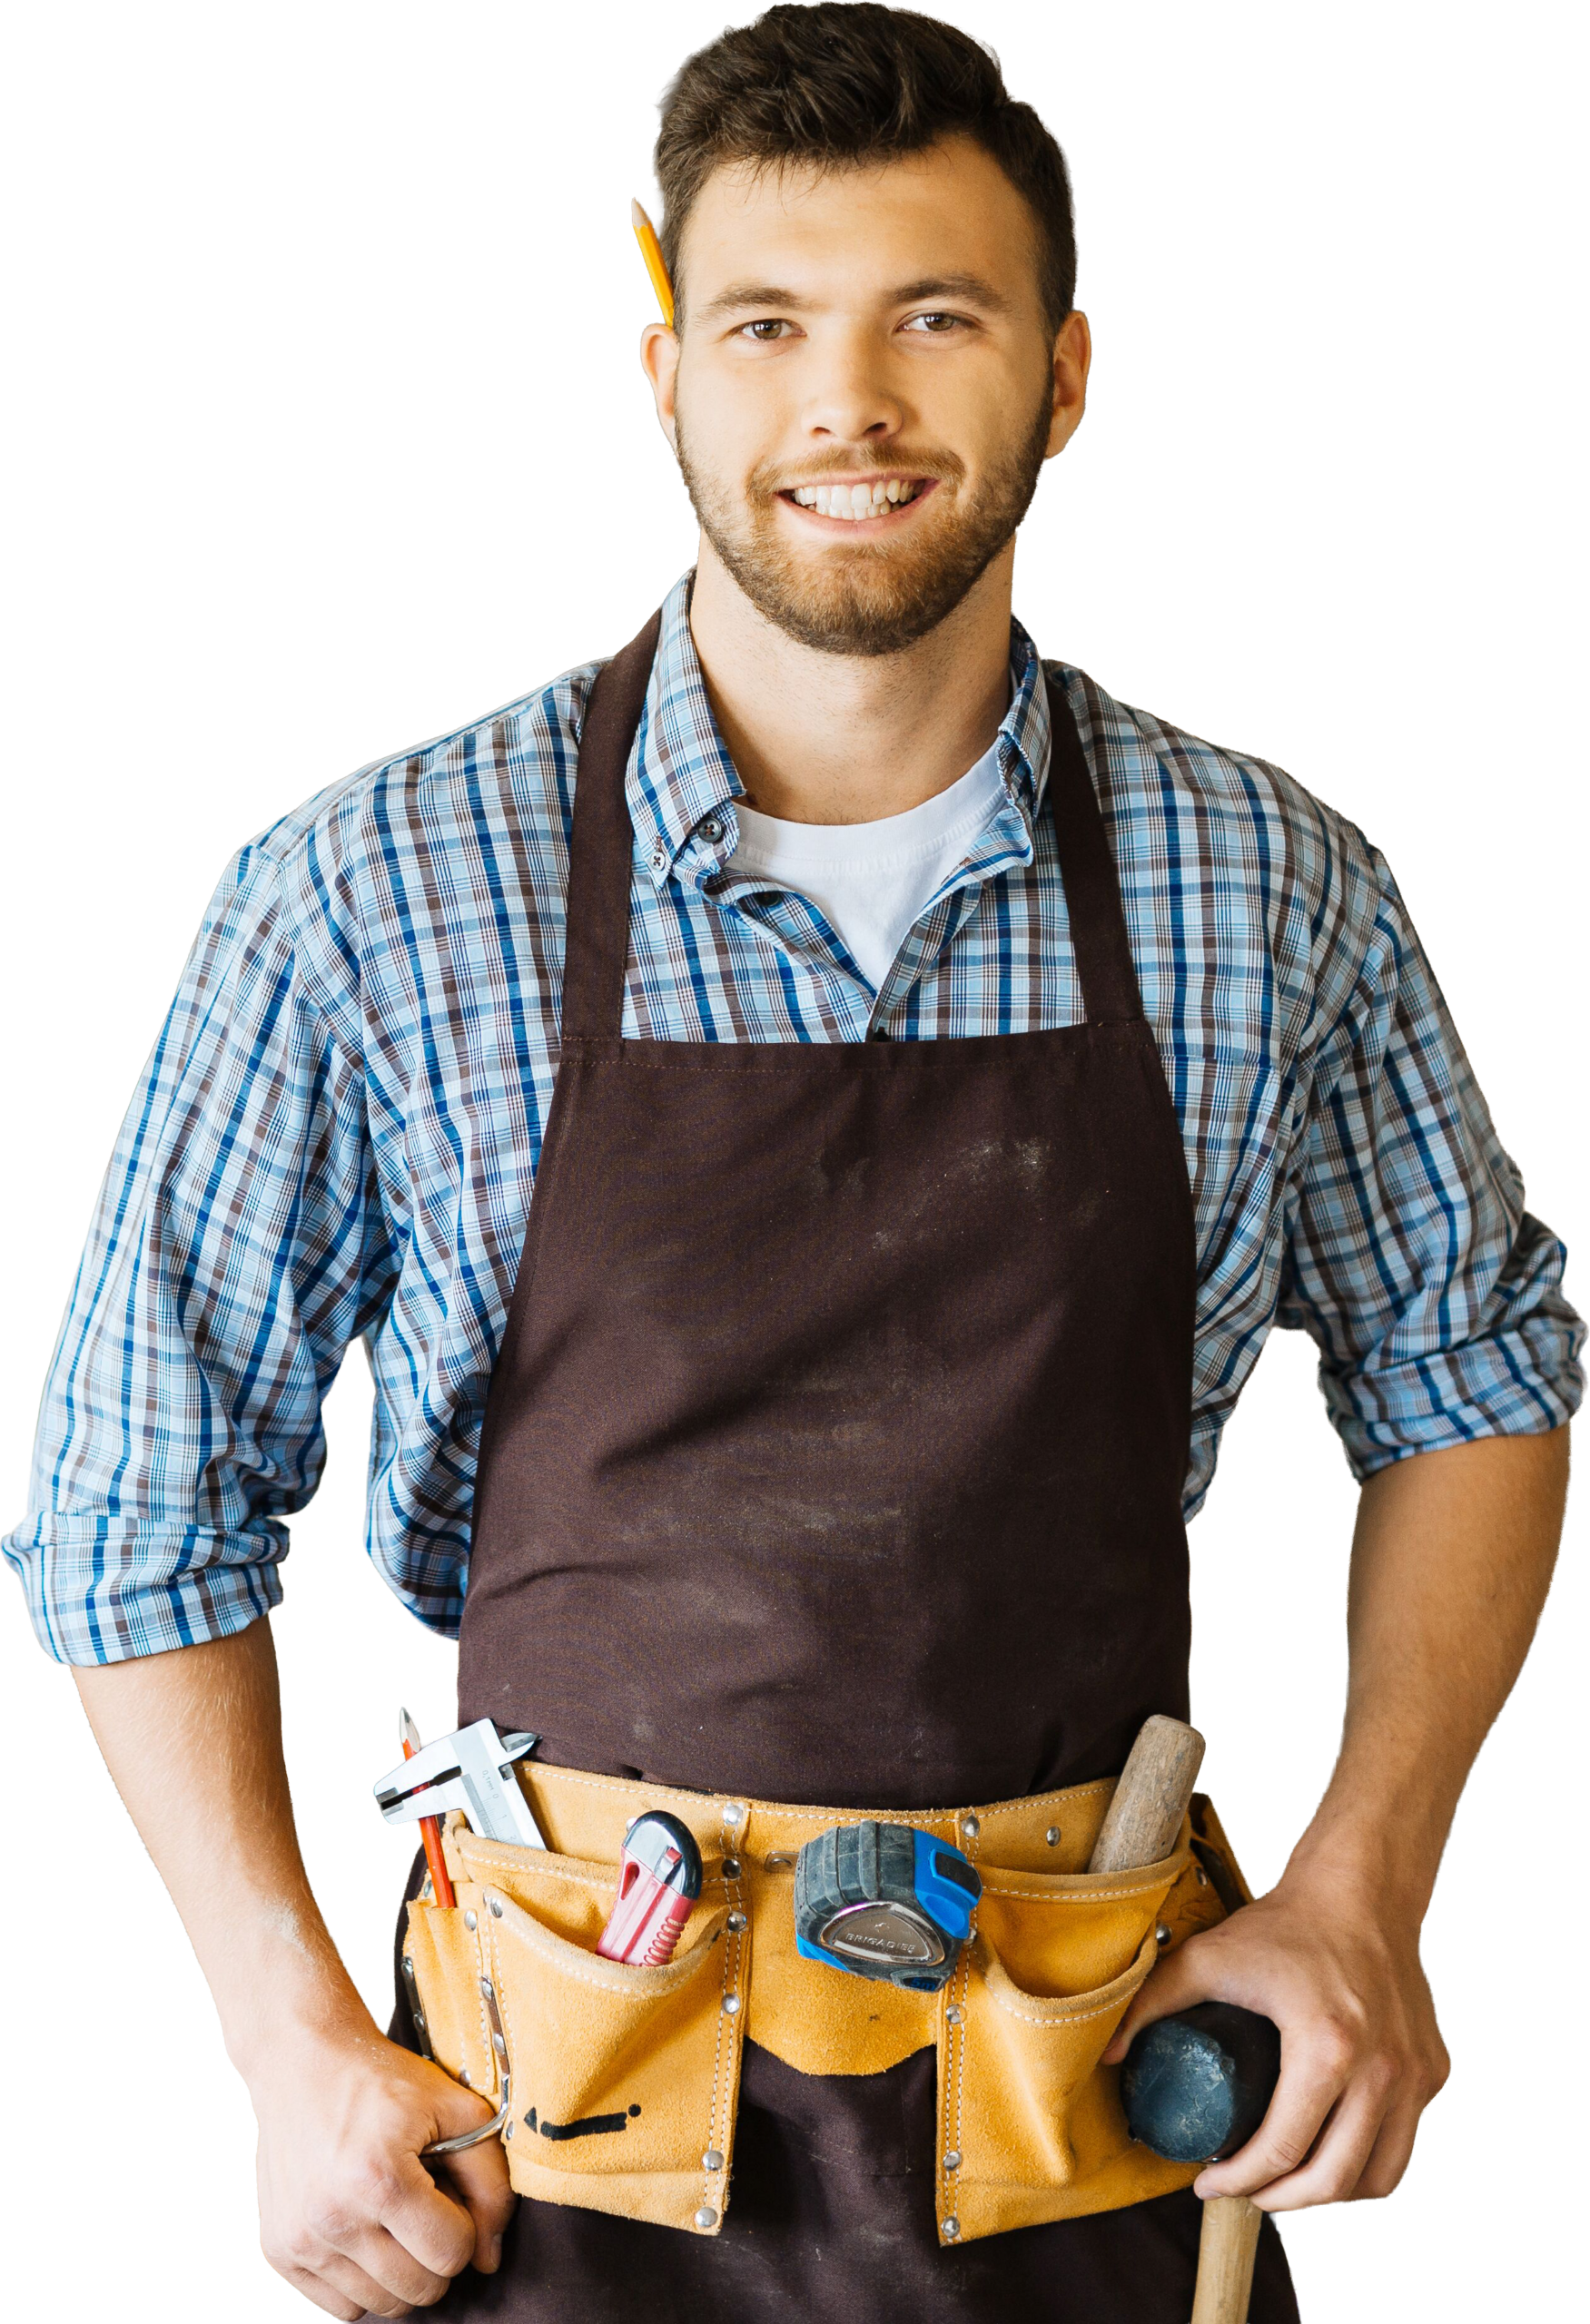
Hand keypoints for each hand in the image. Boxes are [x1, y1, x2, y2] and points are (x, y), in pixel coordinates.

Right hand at [248, 2013, 516, 2317]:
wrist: (302, 2062)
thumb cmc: (382, 2081)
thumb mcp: (455, 2109)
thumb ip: (490, 2182)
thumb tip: (490, 2259)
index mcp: (379, 2178)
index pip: (452, 2253)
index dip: (465, 2224)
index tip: (450, 2191)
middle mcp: (333, 2217)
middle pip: (420, 2290)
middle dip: (436, 2252)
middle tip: (424, 2205)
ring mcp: (300, 2240)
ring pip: (382, 2306)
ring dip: (401, 2270)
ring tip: (393, 2217)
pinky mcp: (278, 2251)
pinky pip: (342, 2306)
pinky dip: (363, 2282)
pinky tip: (364, 2232)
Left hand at [1102, 1862, 1451, 2210]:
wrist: (1361, 1890)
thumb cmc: (1288, 1924)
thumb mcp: (1209, 1957)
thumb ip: (1152, 2002)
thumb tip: (1107, 2055)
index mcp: (1327, 2048)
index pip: (1282, 2151)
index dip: (1238, 2183)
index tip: (1208, 2185)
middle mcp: (1382, 2070)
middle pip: (1334, 2181)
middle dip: (1280, 2202)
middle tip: (1245, 2192)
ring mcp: (1415, 2075)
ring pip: (1379, 2179)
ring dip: (1330, 2194)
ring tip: (1287, 2182)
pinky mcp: (1433, 2072)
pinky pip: (1403, 2144)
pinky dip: (1366, 2164)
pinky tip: (1331, 2155)